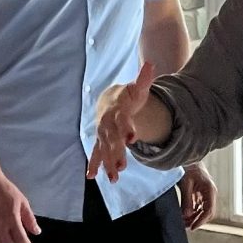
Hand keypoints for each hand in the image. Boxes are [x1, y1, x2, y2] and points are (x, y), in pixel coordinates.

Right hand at [88, 68, 163, 182]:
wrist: (109, 100)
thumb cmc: (126, 97)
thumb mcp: (136, 88)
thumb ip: (144, 79)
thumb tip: (150, 64)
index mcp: (118, 111)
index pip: (122, 121)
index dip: (126, 129)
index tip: (132, 139)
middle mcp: (108, 123)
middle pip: (111, 139)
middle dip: (116, 152)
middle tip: (122, 166)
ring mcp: (102, 133)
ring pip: (104, 149)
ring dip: (107, 163)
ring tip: (114, 178)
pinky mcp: (100, 141)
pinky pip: (95, 153)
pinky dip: (93, 164)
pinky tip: (91, 176)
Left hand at [177, 166, 216, 229]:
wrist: (186, 156)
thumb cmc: (187, 167)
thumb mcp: (186, 184)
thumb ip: (187, 200)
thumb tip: (186, 216)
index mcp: (209, 190)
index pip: (208, 211)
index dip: (201, 221)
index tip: (192, 227)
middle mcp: (209, 193)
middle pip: (206, 212)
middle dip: (197, 220)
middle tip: (186, 227)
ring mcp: (205, 193)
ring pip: (202, 210)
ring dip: (194, 217)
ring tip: (183, 222)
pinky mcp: (199, 192)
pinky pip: (197, 205)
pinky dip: (192, 211)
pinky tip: (184, 215)